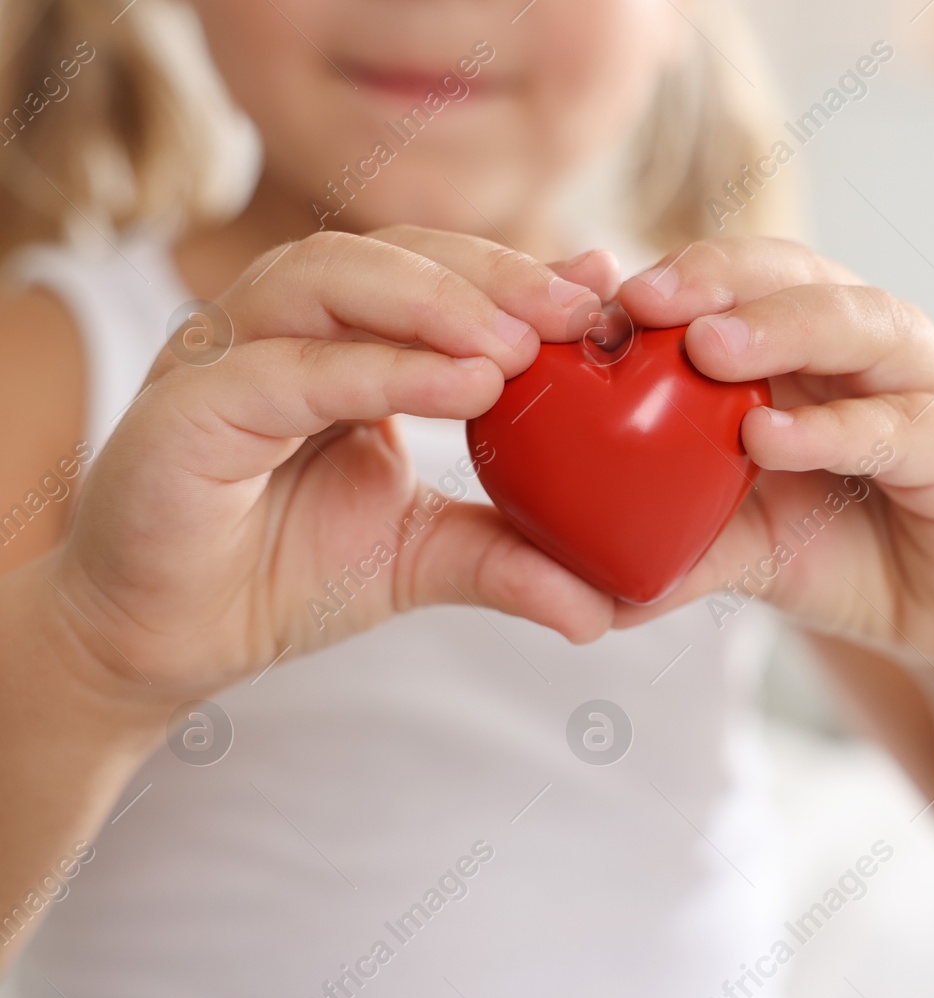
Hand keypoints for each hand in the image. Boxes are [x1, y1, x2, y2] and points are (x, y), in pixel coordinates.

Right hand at [39, 226, 618, 729]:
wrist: (163, 642)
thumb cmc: (280, 575)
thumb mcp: (418, 556)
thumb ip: (504, 557)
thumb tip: (601, 609)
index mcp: (340, 340)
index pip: (436, 274)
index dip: (519, 275)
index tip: (603, 292)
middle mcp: (281, 327)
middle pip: (393, 254)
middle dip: (495, 275)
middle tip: (580, 311)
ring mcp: (227, 355)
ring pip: (331, 279)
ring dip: (437, 303)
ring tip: (521, 346)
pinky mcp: (187, 408)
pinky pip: (287, 370)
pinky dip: (378, 371)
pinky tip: (463, 387)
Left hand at [611, 237, 933, 669]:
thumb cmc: (849, 553)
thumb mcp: (745, 546)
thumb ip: (673, 543)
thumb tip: (573, 582)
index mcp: (808, 347)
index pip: (738, 281)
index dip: (673, 277)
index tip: (598, 298)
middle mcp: (870, 347)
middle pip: (797, 273)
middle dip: (718, 276)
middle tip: (644, 299)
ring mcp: (929, 387)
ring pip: (861, 324)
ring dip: (781, 326)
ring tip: (705, 346)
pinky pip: (901, 424)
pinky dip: (835, 427)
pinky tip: (772, 438)